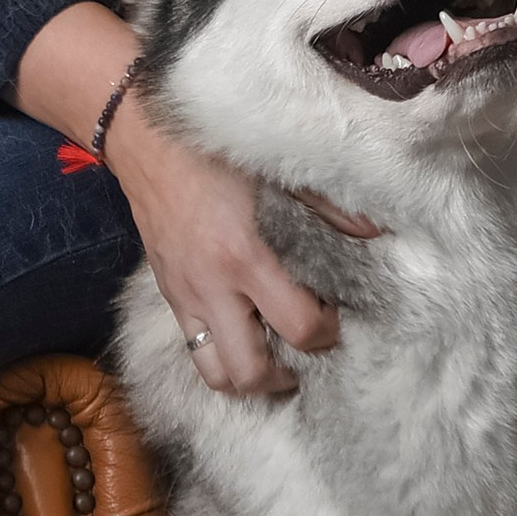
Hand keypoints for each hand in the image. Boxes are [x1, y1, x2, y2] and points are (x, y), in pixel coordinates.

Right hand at [105, 86, 340, 396]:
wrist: (142, 138)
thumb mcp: (277, 168)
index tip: (336, 317)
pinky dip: (220, 352)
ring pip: (213, 373)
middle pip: (248, 372)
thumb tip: (373, 230)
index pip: (296, 326)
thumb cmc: (212, 148)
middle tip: (304, 357)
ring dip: (246, 376)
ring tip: (271, 356)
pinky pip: (192, 346)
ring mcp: (183, 296)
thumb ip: (328, 204)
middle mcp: (211, 288)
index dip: (325, 333)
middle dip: (283, 377)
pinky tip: (242, 329)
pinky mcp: (166, 294)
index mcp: (244, 256)